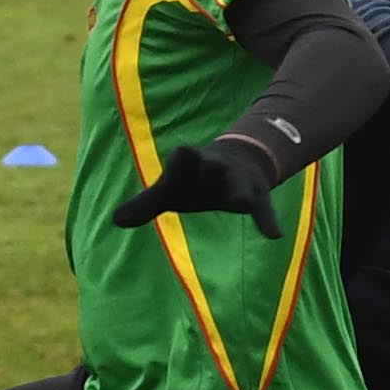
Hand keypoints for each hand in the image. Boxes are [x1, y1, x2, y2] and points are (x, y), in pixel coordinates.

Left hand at [111, 136, 281, 237]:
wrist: (238, 161)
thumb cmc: (195, 180)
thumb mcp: (171, 191)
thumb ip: (145, 205)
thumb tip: (115, 221)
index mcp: (192, 164)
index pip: (184, 159)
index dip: (183, 161)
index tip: (184, 154)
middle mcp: (216, 169)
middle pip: (213, 167)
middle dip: (211, 167)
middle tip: (211, 165)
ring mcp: (238, 182)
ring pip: (239, 187)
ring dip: (239, 193)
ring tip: (242, 203)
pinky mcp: (256, 196)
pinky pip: (263, 210)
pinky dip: (268, 221)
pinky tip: (274, 235)